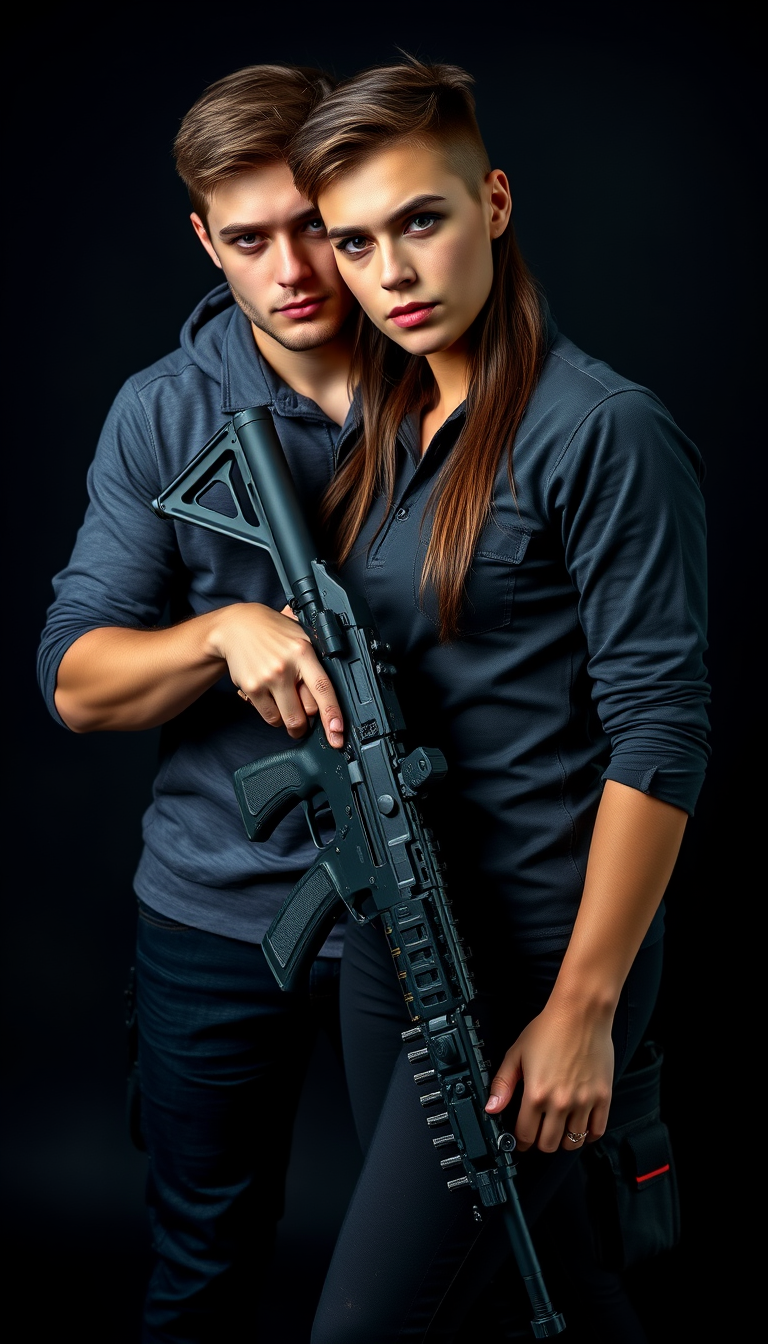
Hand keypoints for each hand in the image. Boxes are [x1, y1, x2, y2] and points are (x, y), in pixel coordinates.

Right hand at [209, 602, 343, 746]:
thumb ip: (317, 659)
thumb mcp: (300, 635)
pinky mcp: (252, 688)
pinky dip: (276, 717)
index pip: (323, 688)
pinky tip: (275, 702)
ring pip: (289, 720)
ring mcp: (267, 679)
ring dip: (293, 722)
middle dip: (311, 720)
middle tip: (309, 716)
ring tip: (290, 706)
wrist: (237, 626)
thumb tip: (337, 689)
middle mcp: (286, 666)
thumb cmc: (273, 632)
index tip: (337, 731)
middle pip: (307, 711)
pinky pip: (271, 718)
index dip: (332, 713)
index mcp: (303, 652)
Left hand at [484, 998, 613, 1152]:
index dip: (520, 1141)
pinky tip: (580, 1127)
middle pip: (548, 1144)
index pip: (525, 1135)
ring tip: (558, 1131)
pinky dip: (588, 1135)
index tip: (521, 1140)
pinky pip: (597, 1131)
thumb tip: (491, 1108)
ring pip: (573, 1142)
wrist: (581, 1013)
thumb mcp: (516, 1053)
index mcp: (536, 1093)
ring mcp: (584, 1102)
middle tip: (539, 1134)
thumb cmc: (550, 1029)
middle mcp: (560, 1102)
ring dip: (563, 1141)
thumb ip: (502, 1083)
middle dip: (539, 1143)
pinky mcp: (603, 1097)